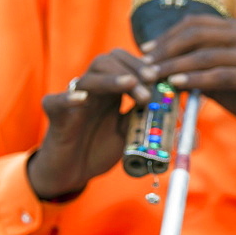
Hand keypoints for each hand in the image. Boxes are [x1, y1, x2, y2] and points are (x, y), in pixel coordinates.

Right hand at [27, 49, 151, 200]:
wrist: (73, 173)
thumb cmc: (99, 149)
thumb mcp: (130, 133)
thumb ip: (147, 119)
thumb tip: (180, 116)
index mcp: (108, 90)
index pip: (122, 62)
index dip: (140, 64)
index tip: (159, 75)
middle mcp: (90, 90)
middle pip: (105, 61)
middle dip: (130, 67)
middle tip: (150, 79)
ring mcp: (72, 101)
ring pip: (87, 78)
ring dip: (111, 79)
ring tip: (132, 85)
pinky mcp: (55, 116)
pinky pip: (55, 101)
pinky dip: (68, 98)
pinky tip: (82, 99)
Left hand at [138, 15, 235, 148]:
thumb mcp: (221, 79)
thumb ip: (197, 71)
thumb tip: (162, 71)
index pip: (195, 23)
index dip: (167, 35)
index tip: (145, 51)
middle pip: (197, 33)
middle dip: (166, 49)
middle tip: (144, 65)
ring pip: (205, 54)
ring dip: (174, 65)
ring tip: (153, 76)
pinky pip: (220, 74)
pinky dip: (196, 78)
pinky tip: (177, 84)